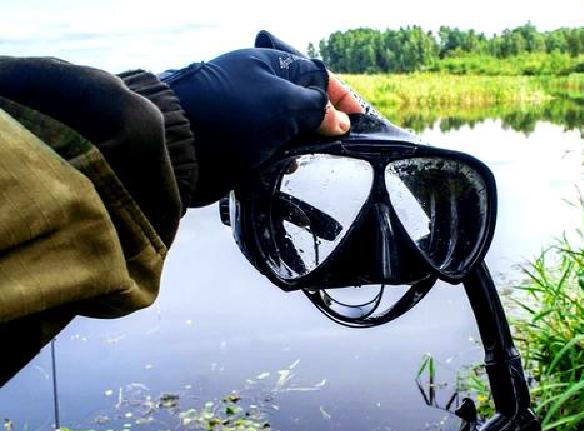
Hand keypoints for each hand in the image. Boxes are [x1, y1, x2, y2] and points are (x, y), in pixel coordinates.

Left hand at [164, 48, 362, 205]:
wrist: (179, 147)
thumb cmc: (233, 116)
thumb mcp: (285, 105)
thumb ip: (318, 109)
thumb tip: (340, 121)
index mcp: (268, 66)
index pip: (315, 75)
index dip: (341, 95)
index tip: (360, 118)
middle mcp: (258, 88)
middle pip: (303, 103)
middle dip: (323, 122)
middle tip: (340, 143)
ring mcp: (247, 117)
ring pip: (288, 129)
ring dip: (303, 144)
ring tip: (311, 157)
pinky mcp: (238, 144)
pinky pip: (270, 149)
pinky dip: (283, 158)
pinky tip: (287, 167)